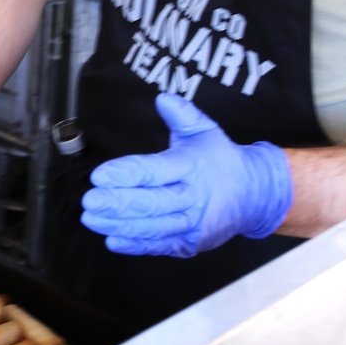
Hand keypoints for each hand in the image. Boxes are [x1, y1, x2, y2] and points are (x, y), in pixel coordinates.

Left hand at [80, 93, 292, 257]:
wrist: (256, 195)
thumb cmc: (222, 160)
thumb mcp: (205, 131)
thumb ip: (183, 115)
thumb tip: (163, 99)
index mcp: (192, 166)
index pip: (155, 170)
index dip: (126, 174)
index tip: (99, 175)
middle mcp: (193, 197)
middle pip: (152, 202)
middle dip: (118, 203)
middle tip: (90, 201)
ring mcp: (193, 224)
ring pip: (153, 227)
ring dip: (121, 225)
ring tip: (92, 219)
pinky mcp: (190, 243)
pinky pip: (160, 245)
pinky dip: (136, 245)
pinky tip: (112, 240)